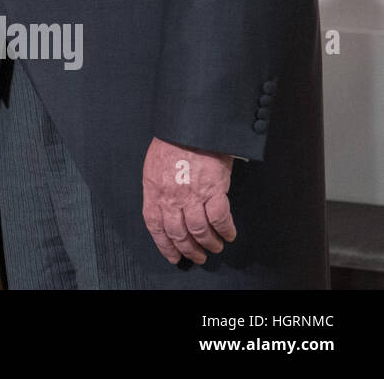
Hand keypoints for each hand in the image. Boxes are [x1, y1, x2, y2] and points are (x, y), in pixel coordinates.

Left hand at [141, 136, 235, 263]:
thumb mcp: (155, 166)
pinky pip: (220, 218)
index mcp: (154, 190)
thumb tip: (165, 209)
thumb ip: (158, 189)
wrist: (191, 126)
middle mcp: (171, 196)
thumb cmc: (173, 142)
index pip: (156, 226)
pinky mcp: (213, 190)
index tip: (173, 256)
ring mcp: (192, 194)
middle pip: (178, 233)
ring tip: (214, 247)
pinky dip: (225, 230)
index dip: (164, 245)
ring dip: (209, 244)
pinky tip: (229, 234)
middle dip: (188, 250)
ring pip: (199, 231)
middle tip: (198, 257)